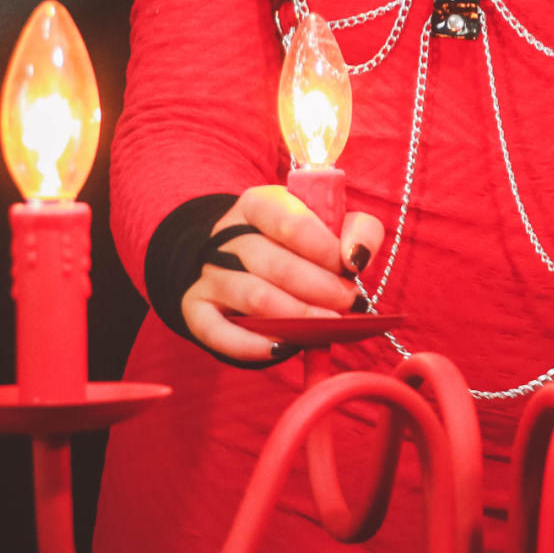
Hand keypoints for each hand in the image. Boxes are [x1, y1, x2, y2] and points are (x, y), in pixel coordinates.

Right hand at [180, 184, 386, 363]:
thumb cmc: (296, 244)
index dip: (324, 248)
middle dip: (320, 288)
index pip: (290, 222)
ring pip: (254, 297)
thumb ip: (357, 230)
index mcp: (258, 204)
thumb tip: (356, 257)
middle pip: (276, 264)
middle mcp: (226, 236)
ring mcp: (208, 274)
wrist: (236, 262)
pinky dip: (253, 346)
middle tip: (348, 303)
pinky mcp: (196, 310)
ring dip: (298, 316)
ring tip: (329, 325)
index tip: (350, 268)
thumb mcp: (329, 224)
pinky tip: (283, 348)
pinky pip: (219, 333)